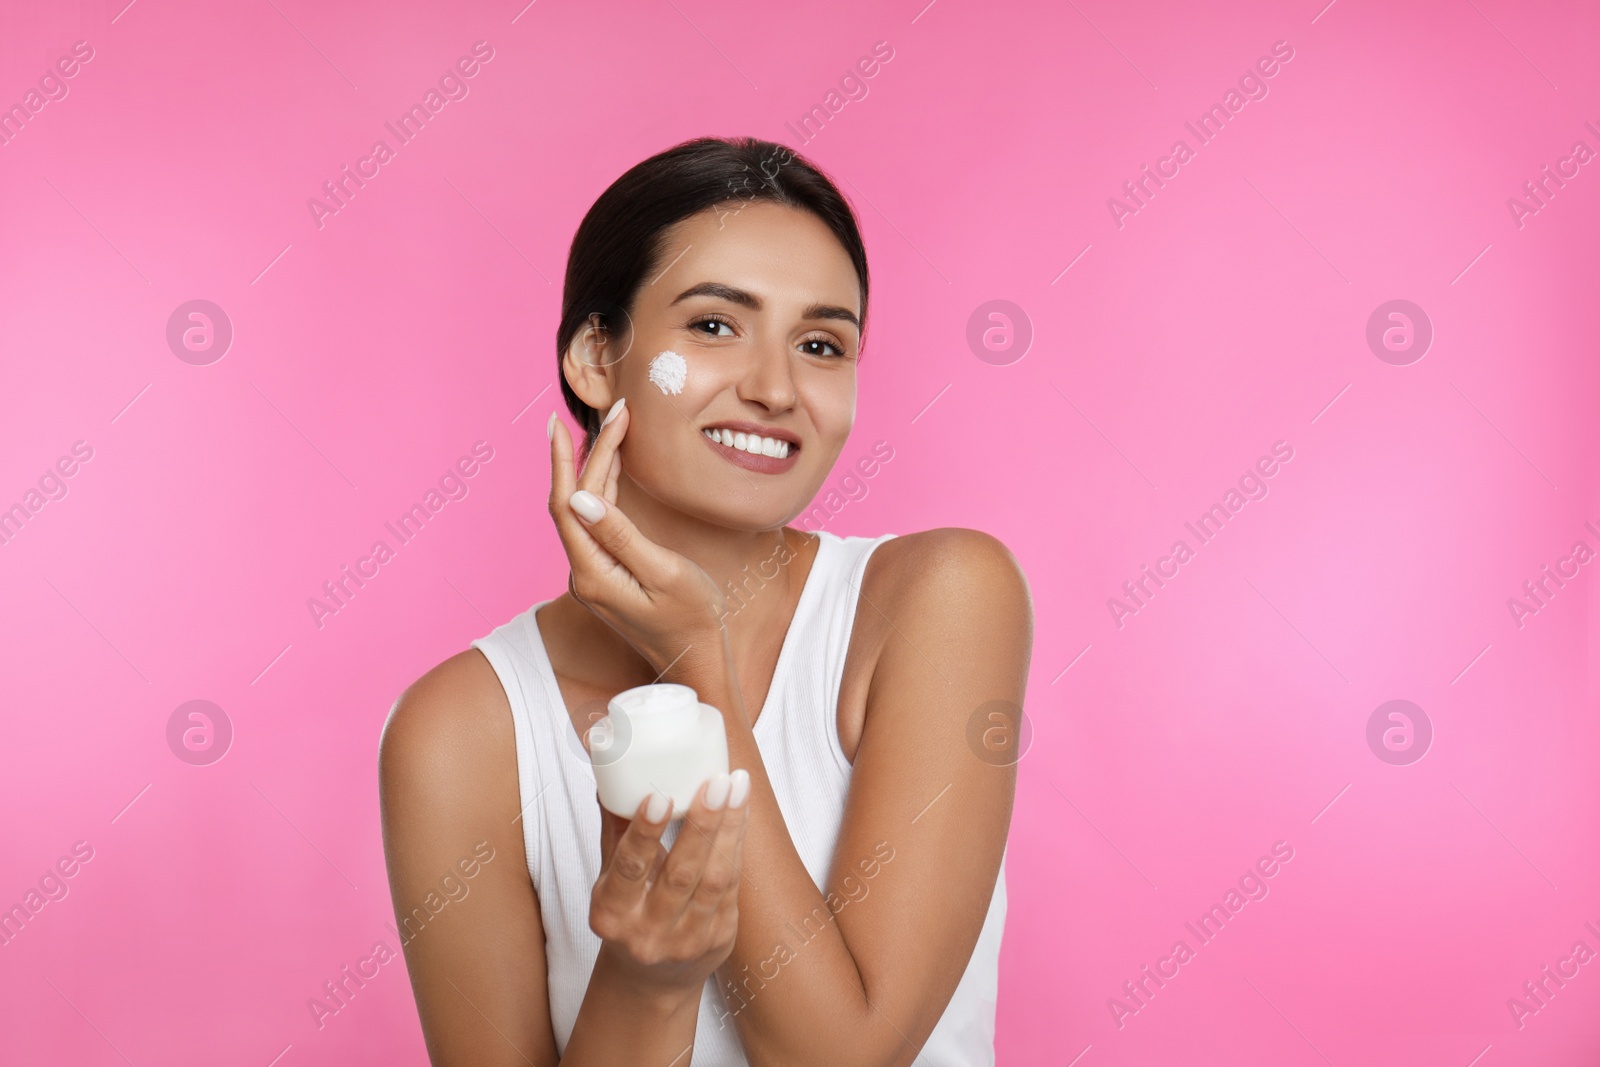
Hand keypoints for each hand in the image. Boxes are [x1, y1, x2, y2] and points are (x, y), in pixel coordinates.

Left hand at [548, 401, 728, 675]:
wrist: (699, 660)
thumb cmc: (693, 618)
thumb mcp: (664, 573)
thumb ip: (621, 535)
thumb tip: (581, 498)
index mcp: (593, 573)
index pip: (568, 504)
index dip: (565, 460)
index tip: (562, 421)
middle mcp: (584, 574)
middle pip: (575, 502)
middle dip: (589, 455)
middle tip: (614, 414)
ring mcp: (594, 575)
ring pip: (584, 511)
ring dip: (595, 469)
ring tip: (610, 429)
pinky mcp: (607, 575)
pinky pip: (596, 524)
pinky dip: (604, 490)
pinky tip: (610, 470)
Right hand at [589, 771, 751, 999]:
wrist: (652, 978)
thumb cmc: (629, 914)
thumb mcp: (611, 880)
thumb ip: (615, 831)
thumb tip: (610, 776)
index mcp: (612, 914)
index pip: (629, 869)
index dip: (645, 833)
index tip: (660, 796)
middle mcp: (648, 932)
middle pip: (681, 873)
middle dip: (702, 824)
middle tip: (716, 782)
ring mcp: (687, 939)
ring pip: (715, 878)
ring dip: (729, 828)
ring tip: (736, 785)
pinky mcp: (719, 938)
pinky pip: (733, 884)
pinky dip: (737, 843)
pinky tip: (740, 812)